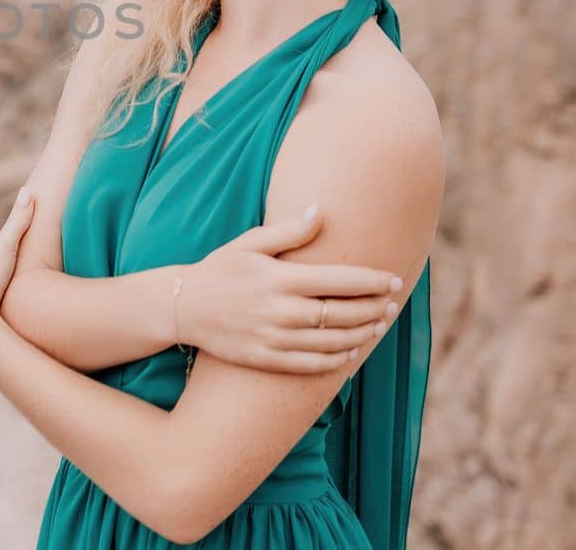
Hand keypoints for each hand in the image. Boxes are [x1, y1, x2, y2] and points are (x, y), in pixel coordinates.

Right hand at [174, 203, 403, 373]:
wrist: (182, 306)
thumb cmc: (219, 269)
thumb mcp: (249, 243)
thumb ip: (288, 232)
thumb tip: (320, 211)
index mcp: (279, 278)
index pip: (339, 281)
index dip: (372, 282)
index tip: (393, 281)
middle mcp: (280, 310)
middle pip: (342, 313)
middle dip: (372, 309)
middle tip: (391, 305)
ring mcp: (273, 338)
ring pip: (332, 341)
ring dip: (361, 334)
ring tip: (377, 326)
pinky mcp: (266, 359)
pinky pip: (311, 364)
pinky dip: (336, 359)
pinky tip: (350, 351)